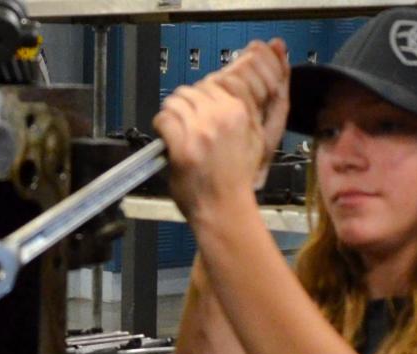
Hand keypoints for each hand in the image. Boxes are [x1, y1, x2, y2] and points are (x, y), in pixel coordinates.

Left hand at [152, 39, 288, 221]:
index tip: (201, 106)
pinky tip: (167, 138)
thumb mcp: (255, 139)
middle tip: (187, 121)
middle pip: (194, 89)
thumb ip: (248, 110)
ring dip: (173, 113)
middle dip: (188, 103)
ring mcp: (201, 130)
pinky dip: (162, 126)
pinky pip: (164, 119)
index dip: (205, 93)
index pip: (218, 81)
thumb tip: (239, 84)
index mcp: (241, 112)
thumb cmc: (238, 179)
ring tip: (177, 130)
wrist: (225, 208)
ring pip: (176, 101)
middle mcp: (222, 116)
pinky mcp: (183, 145)